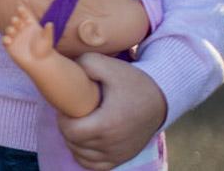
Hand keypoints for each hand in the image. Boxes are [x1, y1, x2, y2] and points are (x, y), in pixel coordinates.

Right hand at [1, 3, 55, 68]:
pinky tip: (9, 40)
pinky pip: (5, 40)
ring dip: (10, 29)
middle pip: (16, 21)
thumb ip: (48, 32)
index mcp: (30, 24)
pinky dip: (5, 39)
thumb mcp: (47, 40)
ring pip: (9, 29)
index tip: (21, 9)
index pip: (25, 15)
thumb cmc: (44, 49)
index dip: (22, 12)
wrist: (40, 62)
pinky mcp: (9, 45)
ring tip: (13, 31)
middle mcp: (21, 29)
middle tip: (17, 20)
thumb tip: (50, 23)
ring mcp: (15, 36)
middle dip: (15, 20)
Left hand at [56, 52, 166, 169]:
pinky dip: (84, 155)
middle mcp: (113, 143)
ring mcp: (118, 154)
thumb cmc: (133, 83)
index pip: (71, 131)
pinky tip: (85, 140)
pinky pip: (94, 166)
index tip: (68, 107)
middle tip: (72, 112)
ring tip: (79, 123)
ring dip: (74, 141)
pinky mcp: (121, 158)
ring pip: (81, 155)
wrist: (160, 100)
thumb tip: (67, 68)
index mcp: (108, 123)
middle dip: (67, 127)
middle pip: (73, 142)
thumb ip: (86, 63)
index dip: (63, 118)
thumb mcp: (110, 66)